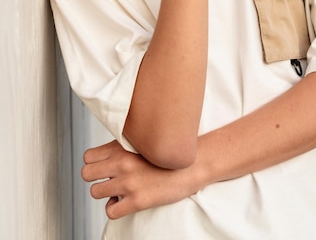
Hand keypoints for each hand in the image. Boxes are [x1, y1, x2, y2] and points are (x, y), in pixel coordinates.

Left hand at [82, 140, 199, 218]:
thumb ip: (122, 146)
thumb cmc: (167, 154)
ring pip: (95, 192)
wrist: (192, 166)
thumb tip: (105, 155)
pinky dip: (114, 208)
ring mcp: (129, 182)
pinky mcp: (137, 201)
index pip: (88, 156)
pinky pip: (110, 211)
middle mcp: (122, 163)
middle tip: (108, 179)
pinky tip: (124, 202)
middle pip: (86, 174)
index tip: (103, 166)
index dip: (94, 163)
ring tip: (117, 190)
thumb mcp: (143, 141)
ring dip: (105, 192)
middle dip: (95, 178)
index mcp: (122, 147)